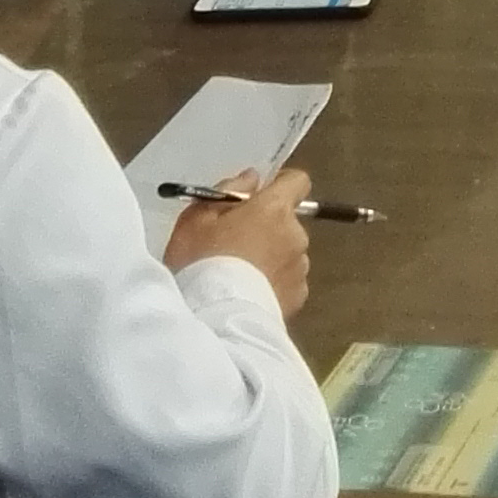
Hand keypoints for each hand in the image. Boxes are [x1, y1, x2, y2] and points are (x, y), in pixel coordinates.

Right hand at [162, 160, 312, 317]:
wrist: (215, 319)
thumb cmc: (201, 262)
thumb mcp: (197, 218)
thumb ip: (228, 191)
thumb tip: (253, 179)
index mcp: (275, 210)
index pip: (296, 181)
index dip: (278, 185)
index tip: (256, 197)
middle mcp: (296, 235)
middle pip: (287, 221)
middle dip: (266, 227)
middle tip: (234, 243)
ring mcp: (300, 269)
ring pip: (287, 252)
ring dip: (271, 256)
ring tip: (240, 274)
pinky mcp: (298, 297)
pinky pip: (287, 281)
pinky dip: (273, 282)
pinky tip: (248, 293)